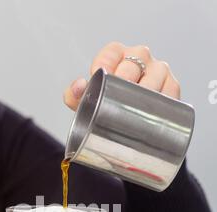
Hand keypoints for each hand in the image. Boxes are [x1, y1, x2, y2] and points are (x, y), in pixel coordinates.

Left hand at [64, 42, 180, 110]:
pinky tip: (155, 111)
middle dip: (123, 81)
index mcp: (117, 54)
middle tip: (115, 99)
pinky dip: (163, 102)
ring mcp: (158, 70)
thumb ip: (75, 95)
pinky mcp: (171, 86)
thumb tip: (79, 87)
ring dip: (144, 93)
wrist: (127, 123)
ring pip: (153, 77)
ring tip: (135, 108)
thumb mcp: (87, 100)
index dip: (104, 66)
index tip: (98, 80)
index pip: (111, 53)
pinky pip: (170, 91)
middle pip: (133, 65)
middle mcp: (139, 56)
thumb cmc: (106, 105)